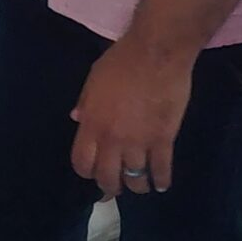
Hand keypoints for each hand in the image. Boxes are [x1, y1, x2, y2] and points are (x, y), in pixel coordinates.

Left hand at [69, 36, 193, 196]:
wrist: (157, 53)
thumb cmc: (122, 60)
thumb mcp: (93, 79)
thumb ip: (85, 103)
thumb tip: (77, 119)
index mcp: (92, 123)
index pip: (82, 163)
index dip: (87, 172)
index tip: (94, 173)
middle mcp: (113, 139)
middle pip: (108, 178)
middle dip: (111, 187)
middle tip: (117, 186)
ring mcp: (139, 142)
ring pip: (135, 179)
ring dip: (137, 186)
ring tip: (141, 184)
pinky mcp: (164, 139)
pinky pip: (161, 170)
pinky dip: (161, 181)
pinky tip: (161, 183)